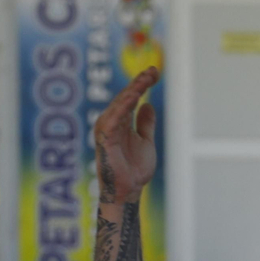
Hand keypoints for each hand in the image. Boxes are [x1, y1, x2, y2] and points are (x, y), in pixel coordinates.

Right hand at [93, 67, 159, 204]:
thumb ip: (145, 123)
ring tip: (145, 79)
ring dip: (132, 91)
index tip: (155, 72)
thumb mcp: (146, 140)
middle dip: (139, 83)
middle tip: (153, 70)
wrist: (129, 189)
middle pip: (125, 97)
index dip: (142, 84)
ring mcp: (107, 129)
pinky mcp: (104, 138)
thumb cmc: (135, 168)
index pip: (131, 98)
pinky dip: (122, 107)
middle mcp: (112, 122)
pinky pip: (113, 119)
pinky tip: (133, 97)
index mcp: (121, 122)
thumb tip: (147, 104)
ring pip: (119, 105)